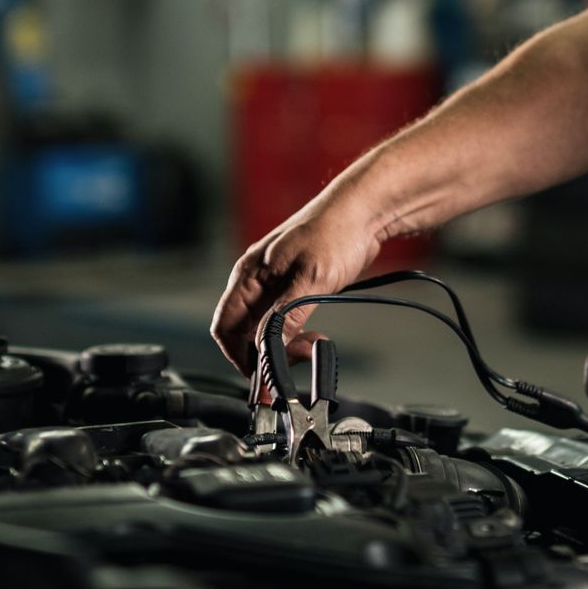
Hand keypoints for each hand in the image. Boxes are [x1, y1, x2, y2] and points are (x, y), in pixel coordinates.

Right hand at [211, 198, 381, 375]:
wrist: (363, 212)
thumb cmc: (334, 231)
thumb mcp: (311, 278)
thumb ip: (286, 315)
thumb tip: (267, 348)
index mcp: (249, 274)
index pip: (224, 326)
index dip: (237, 355)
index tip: (259, 376)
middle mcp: (256, 281)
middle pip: (244, 331)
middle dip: (264, 353)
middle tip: (291, 364)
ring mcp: (275, 284)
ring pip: (265, 328)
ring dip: (282, 345)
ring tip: (309, 347)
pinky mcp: (295, 287)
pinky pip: (284, 320)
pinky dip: (295, 335)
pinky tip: (314, 336)